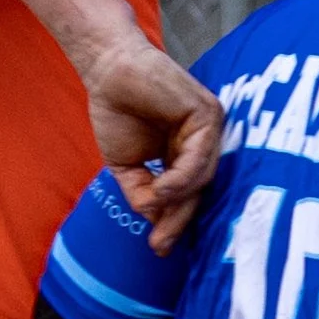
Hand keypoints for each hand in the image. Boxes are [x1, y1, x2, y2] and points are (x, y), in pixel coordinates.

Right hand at [73, 25, 223, 251]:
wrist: (108, 70)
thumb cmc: (117, 111)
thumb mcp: (126, 166)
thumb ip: (141, 192)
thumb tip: (153, 219)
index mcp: (186, 155)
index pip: (188, 196)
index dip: (174, 222)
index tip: (158, 247)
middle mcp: (203, 144)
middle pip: (199, 191)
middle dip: (179, 220)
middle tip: (160, 244)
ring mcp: (209, 129)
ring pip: (202, 178)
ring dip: (178, 201)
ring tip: (153, 211)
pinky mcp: (208, 114)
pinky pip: (200, 156)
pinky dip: (181, 178)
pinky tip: (162, 190)